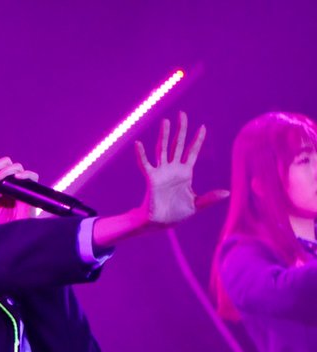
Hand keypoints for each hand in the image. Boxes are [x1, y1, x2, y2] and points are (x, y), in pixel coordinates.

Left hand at [0, 155, 39, 223]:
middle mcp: (13, 178)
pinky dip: (24, 174)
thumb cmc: (7, 216)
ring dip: (4, 171)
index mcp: (4, 179)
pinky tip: (16, 177)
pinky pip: (32, 176)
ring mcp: (23, 182)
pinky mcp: (32, 188)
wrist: (18, 229)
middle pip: (6, 162)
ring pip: (16, 166)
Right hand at [135, 111, 227, 226]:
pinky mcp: (152, 178)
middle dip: (181, 130)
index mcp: (185, 173)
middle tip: (182, 114)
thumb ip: (210, 198)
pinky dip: (141, 154)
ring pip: (163, 149)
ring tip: (165, 121)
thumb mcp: (196, 205)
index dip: (197, 140)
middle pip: (178, 145)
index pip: (192, 152)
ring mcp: (162, 172)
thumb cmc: (176, 213)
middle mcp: (173, 169)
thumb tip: (227, 193)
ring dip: (164, 136)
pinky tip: (138, 144)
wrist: (160, 222)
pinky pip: (145, 164)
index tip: (202, 127)